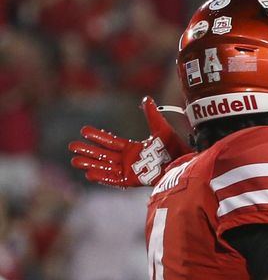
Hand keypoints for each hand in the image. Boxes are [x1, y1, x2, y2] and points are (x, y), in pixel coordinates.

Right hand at [69, 96, 190, 186]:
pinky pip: (115, 179)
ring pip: (106, 167)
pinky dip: (103, 177)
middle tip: (72, 147)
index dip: (97, 136)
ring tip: (75, 161)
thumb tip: (146, 98)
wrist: (184, 161)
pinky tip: (89, 175)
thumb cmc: (174, 147)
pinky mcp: (133, 180)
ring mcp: (130, 171)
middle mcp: (129, 160)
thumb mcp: (160, 128)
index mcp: (133, 148)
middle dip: (88, 151)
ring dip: (91, 164)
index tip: (83, 130)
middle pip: (104, 155)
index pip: (111, 142)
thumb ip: (151, 115)